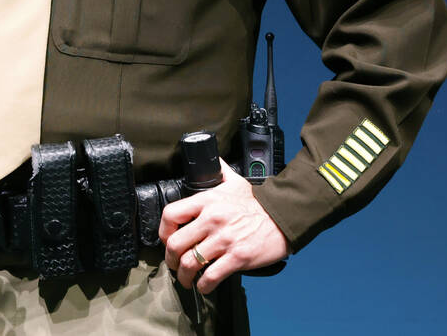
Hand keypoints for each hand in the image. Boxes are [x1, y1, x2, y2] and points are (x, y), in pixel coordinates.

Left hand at [159, 159, 288, 292]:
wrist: (284, 216)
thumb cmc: (259, 202)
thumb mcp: (235, 181)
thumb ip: (220, 171)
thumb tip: (212, 161)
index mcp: (207, 201)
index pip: (171, 214)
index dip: (163, 231)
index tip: (167, 240)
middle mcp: (212, 219)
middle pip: (175, 244)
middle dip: (171, 260)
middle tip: (175, 265)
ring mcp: (224, 239)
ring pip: (190, 263)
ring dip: (184, 277)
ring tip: (187, 280)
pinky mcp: (238, 257)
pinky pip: (211, 277)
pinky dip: (204, 285)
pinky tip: (204, 285)